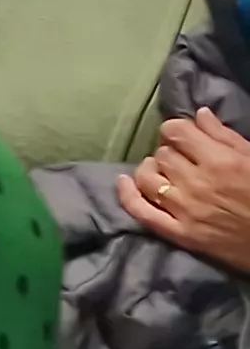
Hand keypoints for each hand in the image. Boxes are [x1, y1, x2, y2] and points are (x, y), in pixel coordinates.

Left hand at [128, 109, 249, 272]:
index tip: (183, 136)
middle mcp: (197, 184)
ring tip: (161, 170)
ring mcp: (185, 210)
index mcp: (219, 161)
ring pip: (147, 178)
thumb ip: (225, 137)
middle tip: (182, 158)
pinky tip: (123, 182)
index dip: (176, 130)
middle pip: (162, 154)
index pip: (175, 132)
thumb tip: (199, 114)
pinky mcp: (180, 234)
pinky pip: (141, 212)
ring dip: (150, 169)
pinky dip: (127, 196)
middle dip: (169, 151)